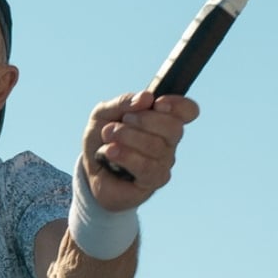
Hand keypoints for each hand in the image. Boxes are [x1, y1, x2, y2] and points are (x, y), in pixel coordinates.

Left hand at [84, 91, 198, 210]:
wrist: (89, 169)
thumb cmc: (101, 139)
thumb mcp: (104, 113)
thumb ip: (123, 102)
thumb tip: (146, 97)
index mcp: (162, 118)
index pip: (188, 111)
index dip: (178, 105)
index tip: (157, 103)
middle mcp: (168, 140)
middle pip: (174, 127)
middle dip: (144, 120)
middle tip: (122, 121)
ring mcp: (164, 162)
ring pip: (156, 147)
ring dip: (128, 137)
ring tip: (108, 135)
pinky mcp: (154, 180)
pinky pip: (146, 167)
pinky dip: (124, 156)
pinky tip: (109, 151)